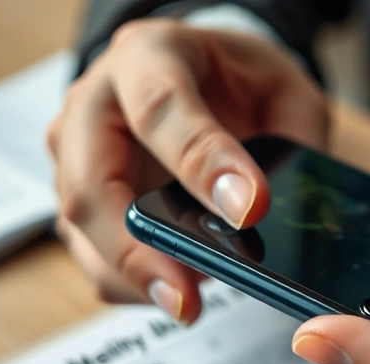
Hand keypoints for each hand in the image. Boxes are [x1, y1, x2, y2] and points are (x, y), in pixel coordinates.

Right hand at [47, 20, 327, 322]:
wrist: (205, 78)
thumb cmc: (238, 80)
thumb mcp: (282, 87)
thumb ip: (291, 137)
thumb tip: (274, 210)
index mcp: (147, 56)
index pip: (161, 109)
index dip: (202, 164)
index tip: (248, 208)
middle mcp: (96, 105)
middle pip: (93, 186)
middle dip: (139, 250)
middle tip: (188, 294)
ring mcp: (78, 158)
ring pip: (82, 233)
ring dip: (134, 278)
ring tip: (189, 301)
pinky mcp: (83, 205)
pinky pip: (96, 259)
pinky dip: (137, 284)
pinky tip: (180, 290)